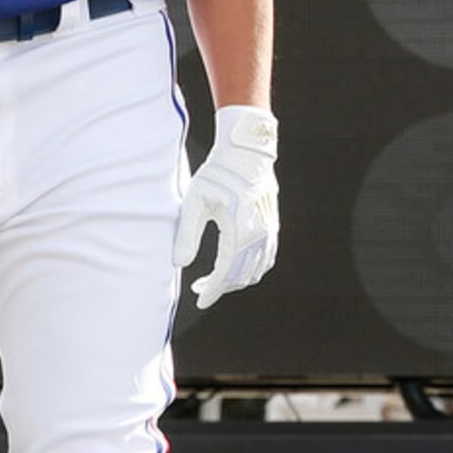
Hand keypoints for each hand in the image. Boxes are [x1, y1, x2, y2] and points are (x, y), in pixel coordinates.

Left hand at [174, 106, 280, 306]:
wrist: (246, 152)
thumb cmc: (216, 174)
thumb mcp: (194, 202)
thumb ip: (187, 235)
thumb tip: (179, 265)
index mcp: (239, 232)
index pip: (225, 273)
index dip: (212, 290)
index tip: (199, 301)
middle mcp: (259, 235)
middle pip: (241, 275)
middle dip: (221, 287)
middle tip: (199, 289)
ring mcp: (269, 230)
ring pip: (257, 269)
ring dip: (237, 279)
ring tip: (215, 280)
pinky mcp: (272, 224)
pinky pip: (267, 257)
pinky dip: (253, 268)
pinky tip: (237, 265)